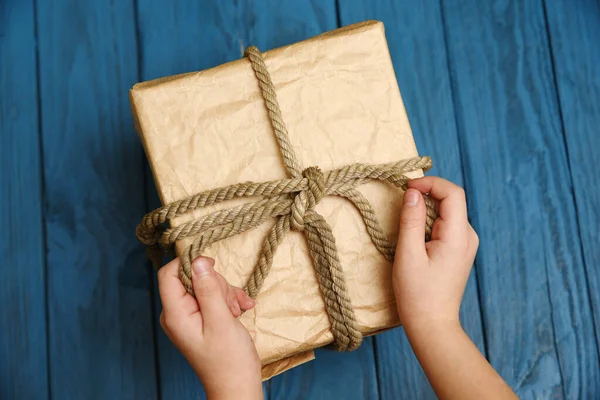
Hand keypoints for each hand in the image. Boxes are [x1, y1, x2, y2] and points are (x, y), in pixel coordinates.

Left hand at [158, 257, 262, 399]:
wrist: (237, 384)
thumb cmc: (228, 359)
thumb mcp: (220, 320)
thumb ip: (208, 289)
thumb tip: (198, 260)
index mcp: (175, 314)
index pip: (169, 274)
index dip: (189, 263)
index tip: (213, 265)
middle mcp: (177, 313)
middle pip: (191, 278)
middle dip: (216, 283)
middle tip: (231, 301)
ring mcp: (189, 316)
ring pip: (206, 285)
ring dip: (226, 293)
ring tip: (238, 310)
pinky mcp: (202, 318)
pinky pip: (213, 297)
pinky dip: (228, 300)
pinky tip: (241, 310)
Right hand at [393, 177, 516, 398]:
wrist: (432, 324)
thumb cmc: (417, 293)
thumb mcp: (408, 255)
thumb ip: (410, 220)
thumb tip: (412, 192)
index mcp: (458, 236)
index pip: (453, 193)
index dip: (430, 183)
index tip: (407, 187)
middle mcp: (468, 236)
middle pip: (451, 200)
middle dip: (426, 194)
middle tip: (401, 202)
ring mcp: (466, 244)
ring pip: (448, 211)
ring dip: (426, 208)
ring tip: (405, 220)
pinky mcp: (459, 250)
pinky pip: (446, 224)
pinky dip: (429, 220)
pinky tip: (414, 234)